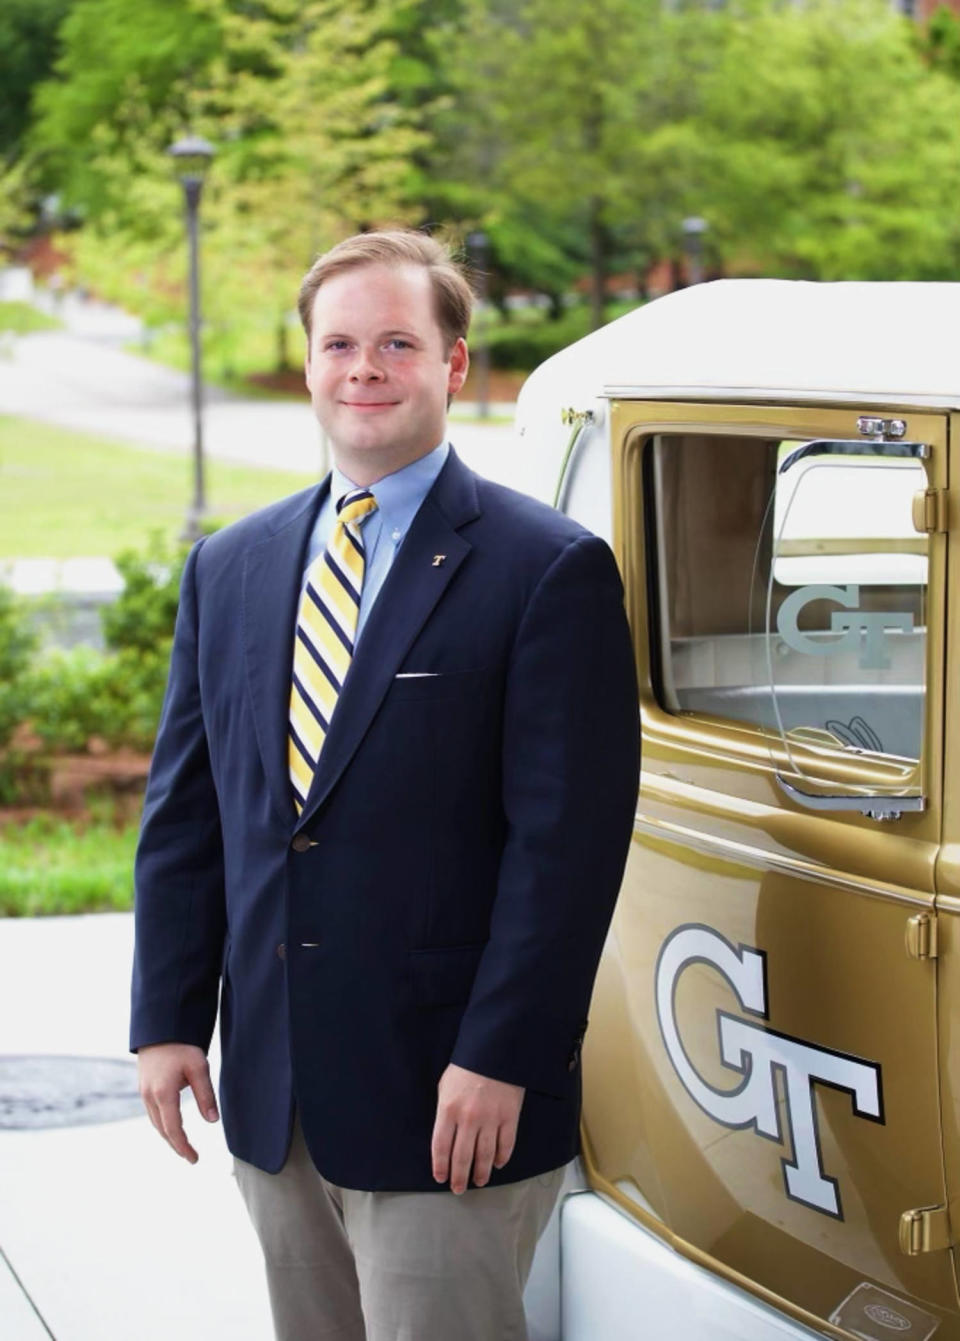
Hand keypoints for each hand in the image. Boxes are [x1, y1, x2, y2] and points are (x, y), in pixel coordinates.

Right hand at [137, 1042, 218, 1163]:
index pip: (173, 1129)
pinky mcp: (143, 1087)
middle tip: (191, 1157)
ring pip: (156, 1123)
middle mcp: (149, 1097)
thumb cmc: (181, 1046)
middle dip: (176, 1145)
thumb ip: (205, 1095)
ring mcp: (144, 1092)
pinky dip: (163, 1124)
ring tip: (183, 1145)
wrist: (159, 1028)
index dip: (183, 1147)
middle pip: (163, 1130)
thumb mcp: (199, 1067)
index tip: (194, 1159)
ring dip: (169, 1136)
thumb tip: (212, 1121)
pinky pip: (152, 1113)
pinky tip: (172, 1126)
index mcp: (163, 1094)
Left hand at [431, 1063, 524, 1193]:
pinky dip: (501, 1158)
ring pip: (484, 1156)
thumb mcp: (445, 1086)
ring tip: (479, 1182)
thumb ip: (444, 1111)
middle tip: (458, 1189)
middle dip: (459, 1177)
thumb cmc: (466, 1066)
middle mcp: (468, 1119)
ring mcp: (490, 1120)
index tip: (441, 1178)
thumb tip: (445, 1136)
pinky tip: (497, 1164)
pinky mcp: (509, 1117)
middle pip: (462, 1157)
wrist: (495, 1050)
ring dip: (480, 1173)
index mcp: (448, 1110)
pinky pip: (505, 1145)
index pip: (441, 1147)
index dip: (441, 1166)